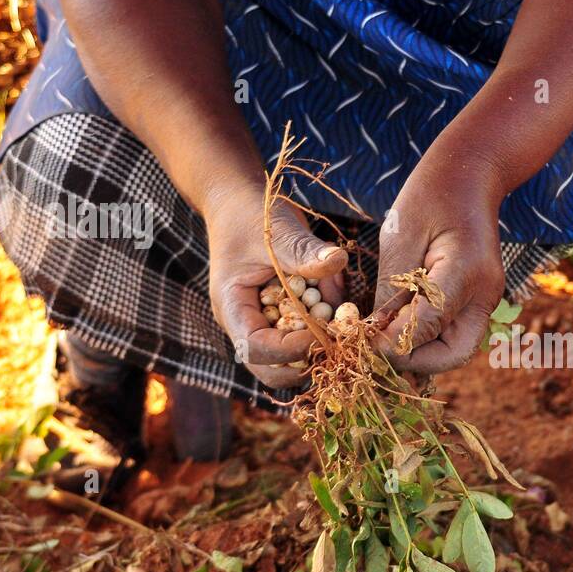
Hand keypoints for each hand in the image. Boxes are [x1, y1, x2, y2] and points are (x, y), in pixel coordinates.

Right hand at [206, 185, 348, 388]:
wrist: (242, 202)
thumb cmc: (252, 214)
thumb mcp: (278, 230)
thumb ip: (305, 251)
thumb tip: (338, 260)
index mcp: (233, 307)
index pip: (256, 349)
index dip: (291, 349)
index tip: (325, 332)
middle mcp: (246, 323)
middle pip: (272, 369)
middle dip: (307, 359)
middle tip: (340, 337)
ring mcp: (264, 323)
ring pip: (293, 358)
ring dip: (320, 341)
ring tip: (335, 301)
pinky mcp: (284, 316)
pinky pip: (308, 333)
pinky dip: (326, 321)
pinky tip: (334, 289)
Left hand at [371, 160, 505, 374]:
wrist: (470, 173)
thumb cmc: (432, 195)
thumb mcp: (400, 236)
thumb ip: (391, 288)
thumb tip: (375, 334)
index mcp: (466, 273)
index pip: (428, 328)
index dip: (393, 342)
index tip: (362, 341)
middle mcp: (484, 294)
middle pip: (452, 355)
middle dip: (412, 360)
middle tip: (374, 350)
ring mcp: (485, 300)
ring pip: (453, 350)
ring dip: (418, 352)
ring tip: (381, 338)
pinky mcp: (477, 300)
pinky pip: (452, 333)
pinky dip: (425, 339)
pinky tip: (397, 325)